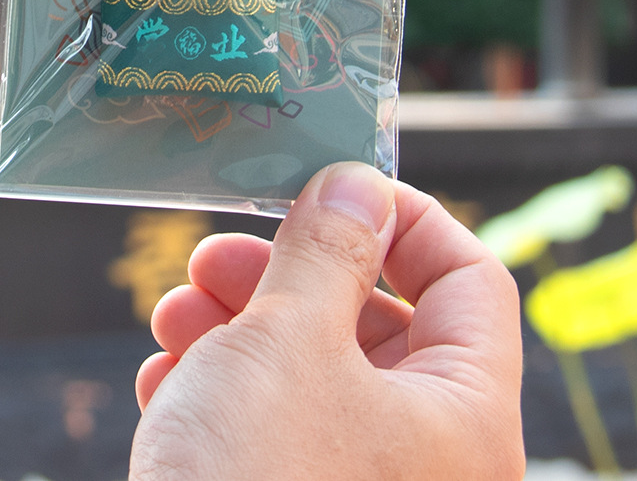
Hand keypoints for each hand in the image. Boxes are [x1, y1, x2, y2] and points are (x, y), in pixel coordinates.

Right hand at [132, 162, 523, 480]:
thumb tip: (359, 184)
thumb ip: (326, 249)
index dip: (404, 219)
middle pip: (375, 326)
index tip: (326, 187)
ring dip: (237, 329)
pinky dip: (222, 396)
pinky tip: (165, 382)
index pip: (471, 281)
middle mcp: (429, 460)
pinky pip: (274, 435)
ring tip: (173, 314)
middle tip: (216, 253)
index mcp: (463, 416)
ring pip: (312, 377)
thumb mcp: (288, 338)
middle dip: (287, 276)